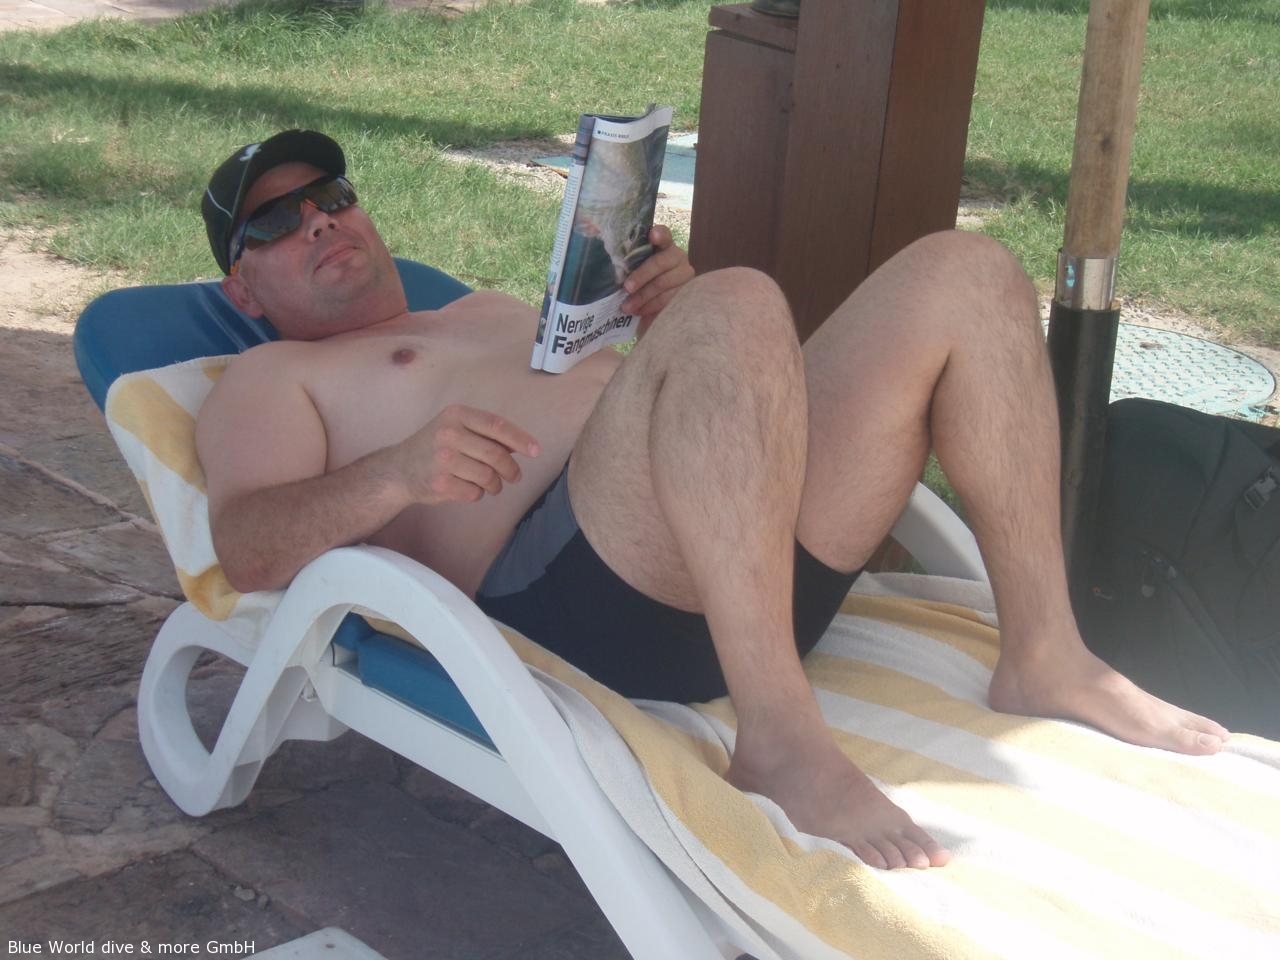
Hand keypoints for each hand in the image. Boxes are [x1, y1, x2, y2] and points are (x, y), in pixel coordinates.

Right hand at [395, 405, 539, 505]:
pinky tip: (470, 489)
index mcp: (456, 415)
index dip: (520, 439)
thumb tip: (522, 444)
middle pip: (496, 454)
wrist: (398, 469)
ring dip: (495, 485)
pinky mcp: (438, 482)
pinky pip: (473, 492)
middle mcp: (448, 434)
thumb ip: (486, 434)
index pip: (496, 425)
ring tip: (492, 485)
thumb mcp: (457, 429)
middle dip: (511, 469)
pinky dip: (478, 494)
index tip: (535, 451)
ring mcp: (442, 458)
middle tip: (514, 476)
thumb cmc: (435, 447)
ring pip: (487, 476)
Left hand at [620, 225, 693, 319]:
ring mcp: (685, 274)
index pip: (664, 235)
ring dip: (643, 296)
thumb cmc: (637, 282)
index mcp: (663, 245)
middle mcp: (677, 256)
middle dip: (641, 276)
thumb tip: (600, 242)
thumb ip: (625, 260)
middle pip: (660, 263)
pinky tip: (639, 311)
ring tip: (626, 306)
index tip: (653, 236)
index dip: (659, 234)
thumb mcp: (631, 268)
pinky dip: (651, 306)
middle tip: (626, 288)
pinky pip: (668, 300)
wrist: (650, 305)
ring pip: (663, 283)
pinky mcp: (686, 293)